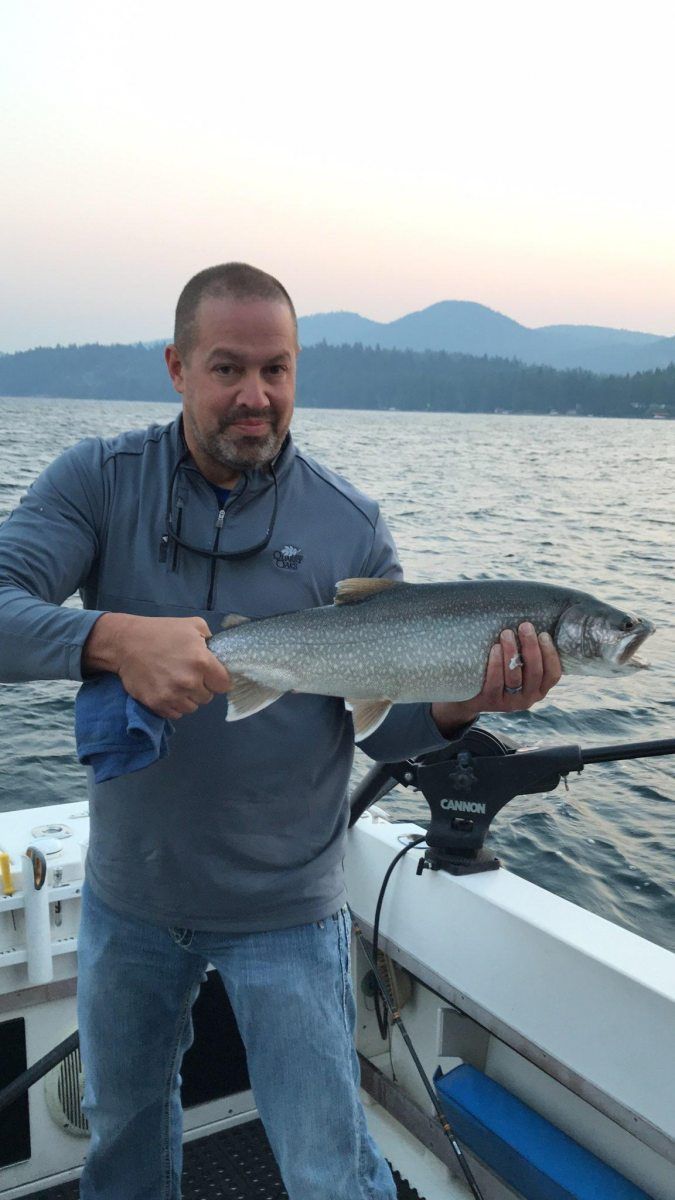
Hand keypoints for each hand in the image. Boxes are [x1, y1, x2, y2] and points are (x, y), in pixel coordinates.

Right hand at [83, 613, 231, 719]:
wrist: (126, 643)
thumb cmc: (161, 631)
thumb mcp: (193, 625)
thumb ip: (211, 639)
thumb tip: (219, 654)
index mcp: (202, 662)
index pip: (224, 685)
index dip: (218, 679)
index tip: (210, 675)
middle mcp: (190, 682)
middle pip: (208, 697)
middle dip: (201, 687)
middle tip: (189, 675)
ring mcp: (172, 695)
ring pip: (192, 707)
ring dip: (188, 698)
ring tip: (177, 683)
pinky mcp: (157, 704)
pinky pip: (176, 713)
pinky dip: (174, 705)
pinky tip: (167, 691)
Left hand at [431, 623, 561, 735]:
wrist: (469, 696)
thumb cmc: (498, 673)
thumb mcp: (517, 668)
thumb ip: (527, 655)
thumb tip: (533, 625)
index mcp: (538, 689)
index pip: (553, 675)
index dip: (550, 655)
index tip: (543, 634)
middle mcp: (527, 699)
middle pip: (534, 673)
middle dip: (531, 647)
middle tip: (525, 626)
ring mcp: (509, 703)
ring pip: (515, 677)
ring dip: (512, 652)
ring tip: (506, 633)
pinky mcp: (491, 702)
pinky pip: (495, 682)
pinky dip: (496, 664)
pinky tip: (495, 648)